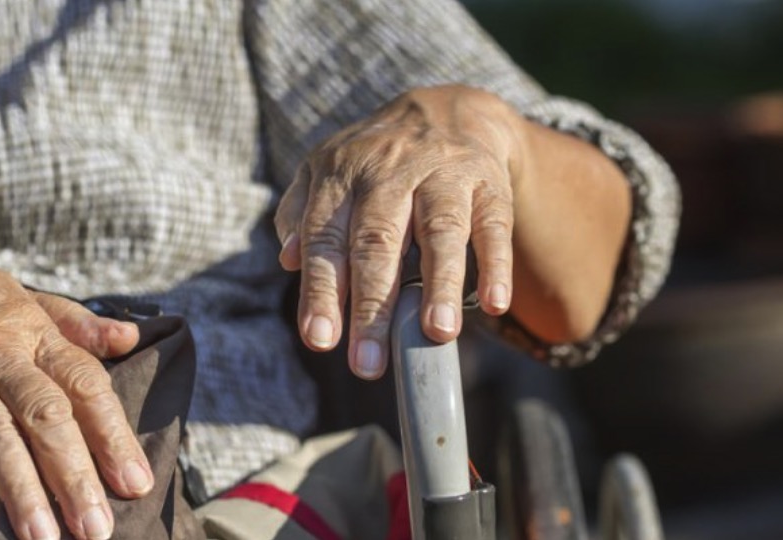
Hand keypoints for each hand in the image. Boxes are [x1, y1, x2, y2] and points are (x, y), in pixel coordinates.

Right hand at [0, 224, 151, 539]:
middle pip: (45, 415)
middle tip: (96, 527)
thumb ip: (75, 322)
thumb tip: (129, 339)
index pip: (84, 383)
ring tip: (42, 535)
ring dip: (19, 488)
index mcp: (32, 331)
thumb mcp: (20, 294)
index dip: (113, 434)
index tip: (135, 481)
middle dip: (74, 475)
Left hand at [275, 85, 525, 378]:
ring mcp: (442, 173)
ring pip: (440, 229)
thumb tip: (288, 261)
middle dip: (372, 305)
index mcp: (341, 177)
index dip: (321, 291)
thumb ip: (300, 213)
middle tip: (368, 363)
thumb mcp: (326, 171)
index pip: (325, 239)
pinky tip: (494, 303)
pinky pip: (493, 222)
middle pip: (378, 241)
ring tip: (436, 333)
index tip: (320, 340)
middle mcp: (389, 172)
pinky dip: (495, 262)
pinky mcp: (488, 181)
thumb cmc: (375, 159)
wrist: (447, 108)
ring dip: (438, 283)